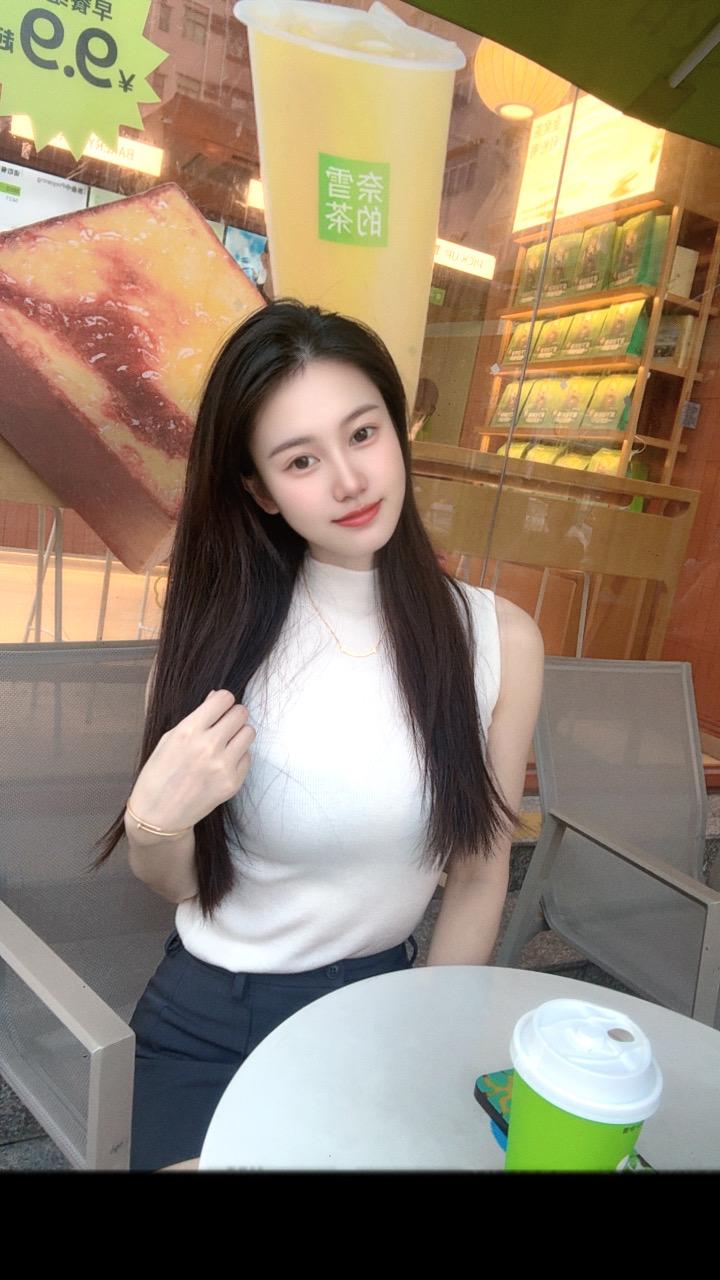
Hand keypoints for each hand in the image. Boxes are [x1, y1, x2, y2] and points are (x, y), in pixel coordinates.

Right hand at [127, 690, 254, 834]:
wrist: (158, 815)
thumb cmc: (159, 774)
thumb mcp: (169, 738)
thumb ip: (196, 717)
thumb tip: (217, 696)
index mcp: (189, 730)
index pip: (224, 698)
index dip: (223, 701)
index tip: (219, 708)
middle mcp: (209, 746)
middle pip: (241, 713)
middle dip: (233, 715)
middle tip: (224, 725)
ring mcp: (223, 766)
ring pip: (249, 732)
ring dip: (239, 734)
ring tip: (225, 743)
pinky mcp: (233, 783)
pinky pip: (248, 757)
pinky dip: (238, 757)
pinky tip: (222, 764)